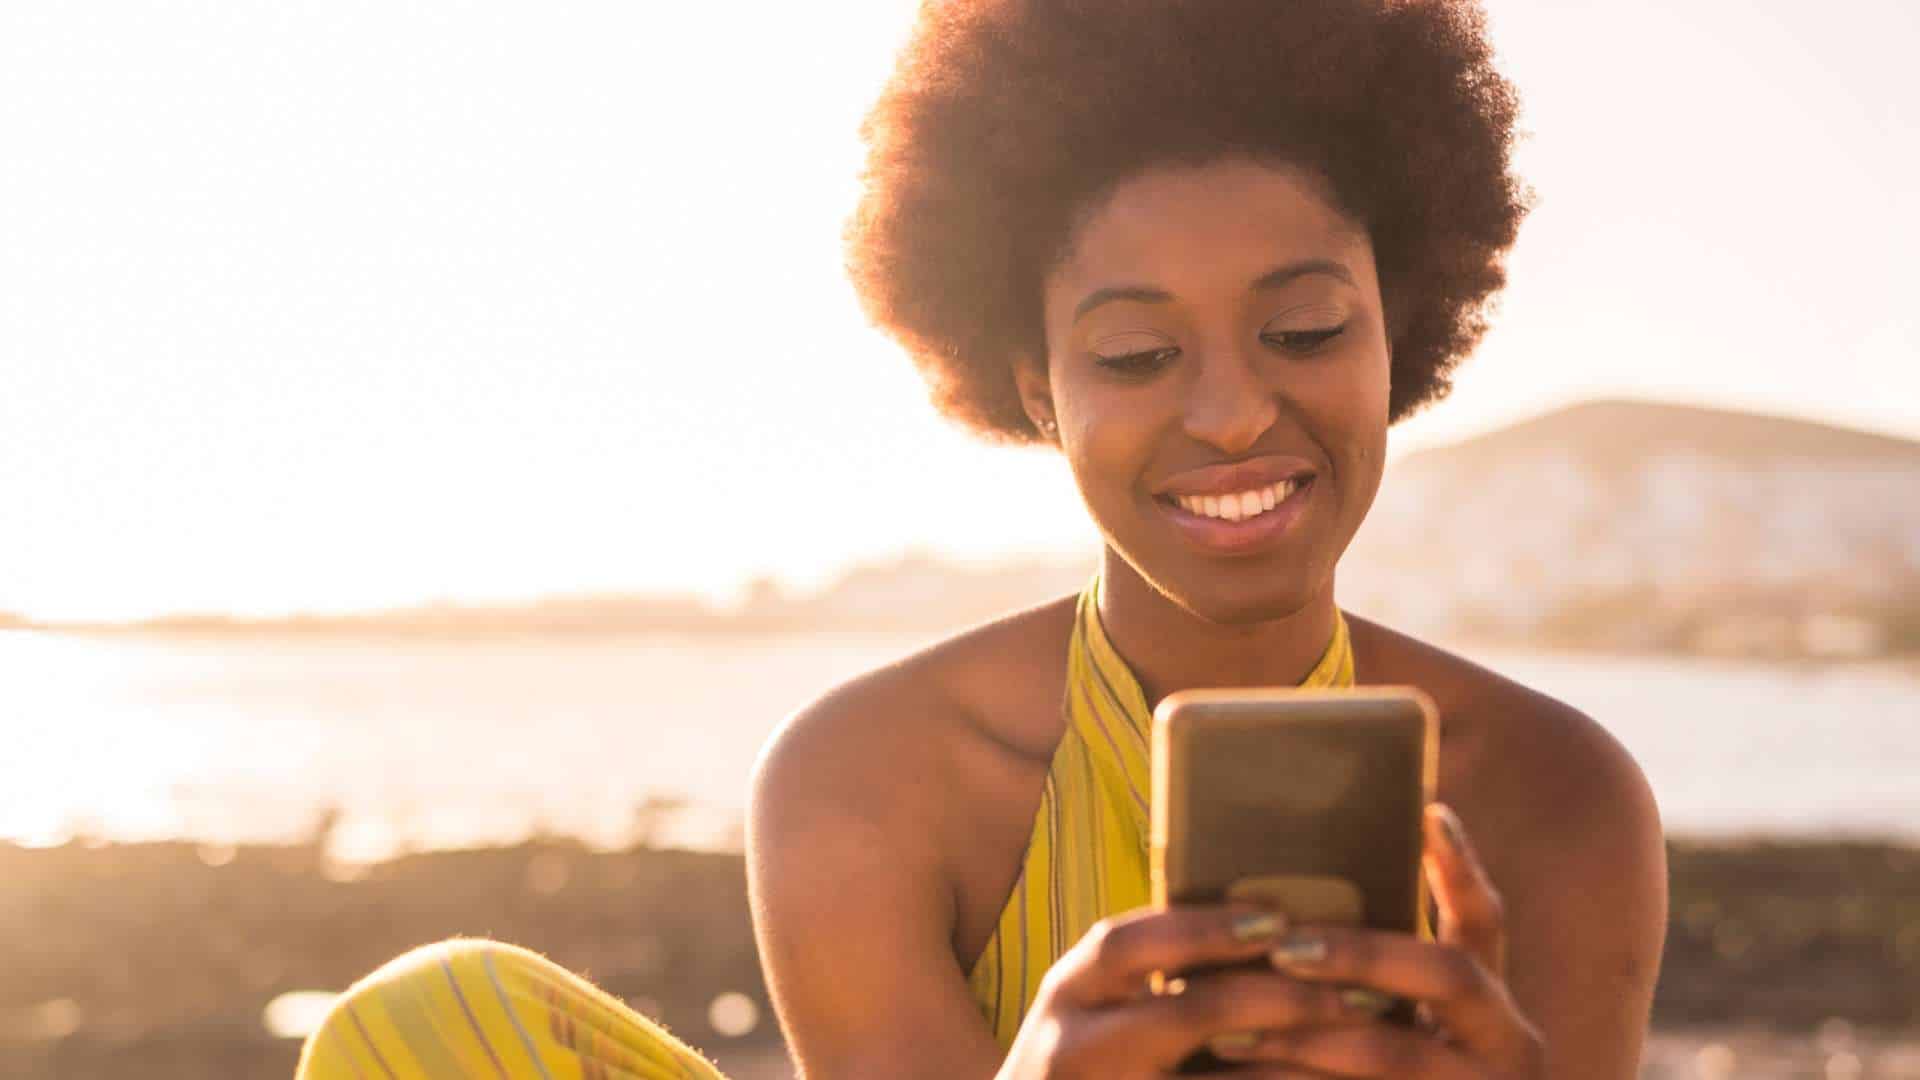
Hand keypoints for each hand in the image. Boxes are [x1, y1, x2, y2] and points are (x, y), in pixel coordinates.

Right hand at [996, 903, 1384, 1078]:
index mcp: (1066, 993)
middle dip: (1281, 998)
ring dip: (1302, 1064)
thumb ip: (1145, 974)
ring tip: (1369, 1045)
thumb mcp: (1090, 1009)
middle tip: (1358, 990)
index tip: (1278, 919)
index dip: (1204, 930)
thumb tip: (1260, 919)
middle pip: (1189, 1013)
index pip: (1128, 944)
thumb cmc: (1083, 1064)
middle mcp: (1074, 1049)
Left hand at [1207, 803, 1546, 1077]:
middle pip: (1449, 972)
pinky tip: (1233, 1076)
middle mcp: (1510, 1049)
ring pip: (1398, 1054)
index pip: (1487, 921)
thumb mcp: (1399, 1032)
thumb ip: (1371, 981)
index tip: (1424, 808)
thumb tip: (1289, 897)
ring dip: (1308, 1035)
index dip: (1458, 865)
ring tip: (1229, 1028)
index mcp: (1494, 1009)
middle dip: (1362, 952)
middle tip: (1283, 946)